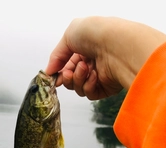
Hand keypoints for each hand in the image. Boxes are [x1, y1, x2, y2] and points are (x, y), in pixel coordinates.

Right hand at [45, 17, 165, 99]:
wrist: (116, 45)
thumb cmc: (96, 34)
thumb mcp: (69, 35)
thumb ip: (56, 56)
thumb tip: (48, 71)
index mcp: (84, 50)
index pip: (66, 67)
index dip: (59, 73)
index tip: (53, 77)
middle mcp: (92, 63)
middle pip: (71, 80)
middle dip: (67, 78)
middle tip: (69, 72)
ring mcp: (99, 76)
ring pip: (79, 89)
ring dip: (78, 79)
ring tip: (85, 68)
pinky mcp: (106, 88)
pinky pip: (90, 94)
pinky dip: (88, 86)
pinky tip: (94, 75)